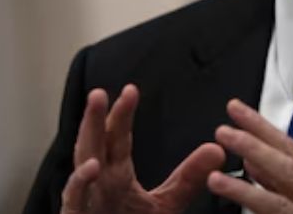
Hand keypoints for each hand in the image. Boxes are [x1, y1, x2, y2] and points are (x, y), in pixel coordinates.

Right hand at [61, 84, 224, 213]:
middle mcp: (100, 183)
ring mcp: (87, 199)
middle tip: (99, 93)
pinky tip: (92, 167)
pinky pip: (75, 198)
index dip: (122, 114)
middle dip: (95, 118)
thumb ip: (188, 178)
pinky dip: (81, 182)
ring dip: (86, 141)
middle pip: (94, 144)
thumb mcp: (167, 204)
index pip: (118, 139)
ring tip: (93, 119)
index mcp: (117, 175)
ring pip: (81, 165)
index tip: (131, 90)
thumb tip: (217, 150)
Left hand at [207, 99, 292, 213]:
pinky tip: (234, 202)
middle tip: (223, 131)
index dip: (262, 127)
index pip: (289, 149)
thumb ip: (279, 185)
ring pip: (280, 199)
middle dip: (255, 145)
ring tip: (216, 176)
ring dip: (247, 190)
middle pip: (287, 165)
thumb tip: (253, 162)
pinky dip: (256, 208)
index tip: (237, 109)